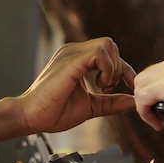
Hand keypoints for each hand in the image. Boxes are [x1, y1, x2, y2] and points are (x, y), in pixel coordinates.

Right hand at [0, 38, 135, 141]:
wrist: (30, 117)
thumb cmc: (53, 112)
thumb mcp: (90, 107)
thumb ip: (111, 103)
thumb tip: (133, 103)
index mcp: (77, 59)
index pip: (109, 54)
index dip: (124, 70)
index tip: (130, 86)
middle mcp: (73, 51)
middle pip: (110, 45)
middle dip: (119, 68)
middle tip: (108, 89)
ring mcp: (70, 53)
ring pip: (107, 45)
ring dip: (112, 68)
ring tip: (103, 87)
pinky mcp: (70, 61)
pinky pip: (99, 53)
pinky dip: (106, 69)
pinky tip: (99, 85)